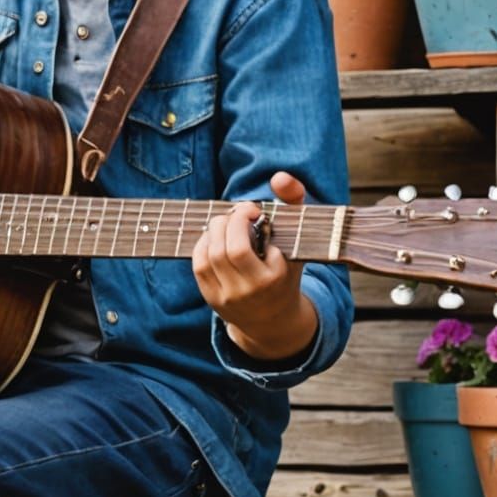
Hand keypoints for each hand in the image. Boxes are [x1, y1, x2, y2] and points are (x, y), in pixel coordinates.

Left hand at [192, 170, 317, 362]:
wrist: (274, 319)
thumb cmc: (286, 269)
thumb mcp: (297, 237)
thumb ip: (293, 202)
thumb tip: (279, 176)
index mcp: (275, 277)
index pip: (253, 242)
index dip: (247, 219)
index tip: (255, 214)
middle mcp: (251, 290)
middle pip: (229, 249)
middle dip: (229, 221)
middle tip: (238, 213)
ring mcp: (229, 297)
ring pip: (210, 256)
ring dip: (214, 230)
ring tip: (226, 224)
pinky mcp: (212, 299)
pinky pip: (199, 265)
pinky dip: (203, 245)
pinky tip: (215, 238)